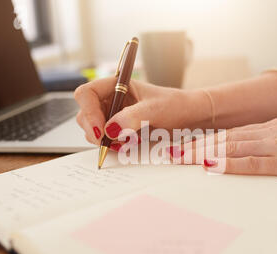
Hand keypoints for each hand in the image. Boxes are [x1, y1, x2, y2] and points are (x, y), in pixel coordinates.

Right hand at [74, 78, 208, 146]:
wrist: (191, 118)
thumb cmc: (176, 105)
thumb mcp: (155, 109)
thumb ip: (132, 118)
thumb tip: (110, 130)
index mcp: (116, 85)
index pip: (87, 94)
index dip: (89, 111)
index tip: (100, 130)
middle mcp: (112, 100)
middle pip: (85, 114)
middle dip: (94, 130)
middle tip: (110, 142)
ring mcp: (114, 116)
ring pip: (93, 130)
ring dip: (103, 140)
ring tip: (125, 143)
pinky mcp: (120, 131)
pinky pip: (105, 140)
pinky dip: (111, 146)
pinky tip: (127, 145)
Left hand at [175, 118, 276, 194]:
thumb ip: (271, 154)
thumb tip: (246, 164)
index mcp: (273, 129)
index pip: (230, 134)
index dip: (204, 141)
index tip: (183, 147)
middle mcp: (272, 132)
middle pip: (224, 138)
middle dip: (194, 146)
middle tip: (169, 153)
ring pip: (232, 146)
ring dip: (202, 153)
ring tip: (178, 159)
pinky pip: (253, 162)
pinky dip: (228, 163)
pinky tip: (209, 165)